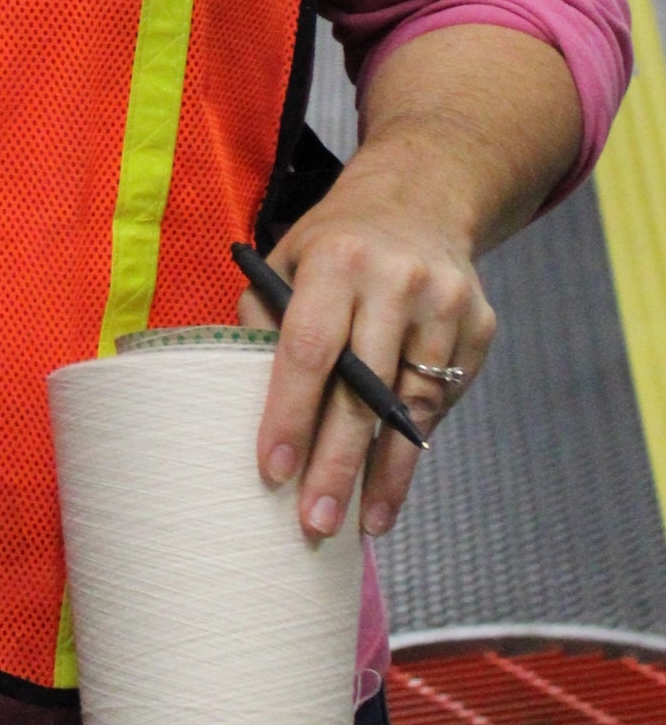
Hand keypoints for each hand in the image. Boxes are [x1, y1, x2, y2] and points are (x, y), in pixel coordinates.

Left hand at [245, 170, 495, 541]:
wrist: (420, 201)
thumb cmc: (334, 245)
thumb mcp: (286, 261)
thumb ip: (264, 322)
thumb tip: (244, 400)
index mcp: (337, 261)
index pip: (308, 350)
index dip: (290, 415)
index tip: (274, 472)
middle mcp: (397, 281)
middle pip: (364, 390)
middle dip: (338, 464)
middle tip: (316, 521)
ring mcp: (447, 305)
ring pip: (414, 407)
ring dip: (387, 472)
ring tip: (363, 523)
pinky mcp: (481, 328)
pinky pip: (444, 400)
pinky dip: (416, 444)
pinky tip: (393, 480)